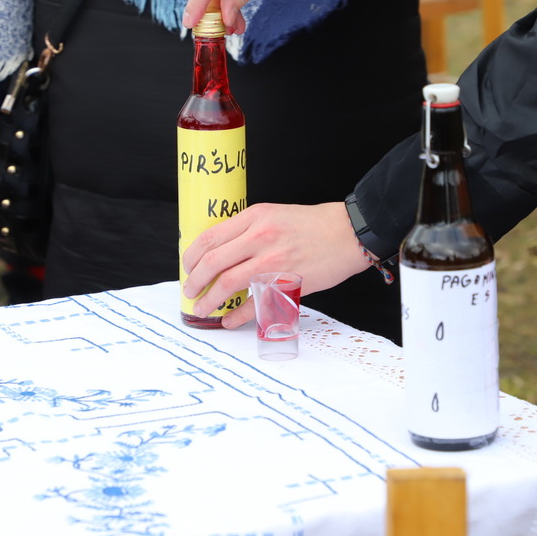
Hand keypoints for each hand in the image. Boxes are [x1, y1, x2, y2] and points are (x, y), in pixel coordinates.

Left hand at [181, 202, 368, 328]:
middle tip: (190, 291)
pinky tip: (229, 321)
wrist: (348, 233)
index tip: (188, 268)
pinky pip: (255, 303)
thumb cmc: (313, 224)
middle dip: (195, 280)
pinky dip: (237, 315)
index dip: (192, 256)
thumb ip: (248, 230)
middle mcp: (260, 237)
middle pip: (213, 262)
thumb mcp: (274, 214)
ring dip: (209, 299)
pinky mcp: (287, 283)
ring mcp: (273, 261)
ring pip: (228, 283)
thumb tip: (220, 251)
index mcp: (255, 217)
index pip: (210, 238)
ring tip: (202, 308)